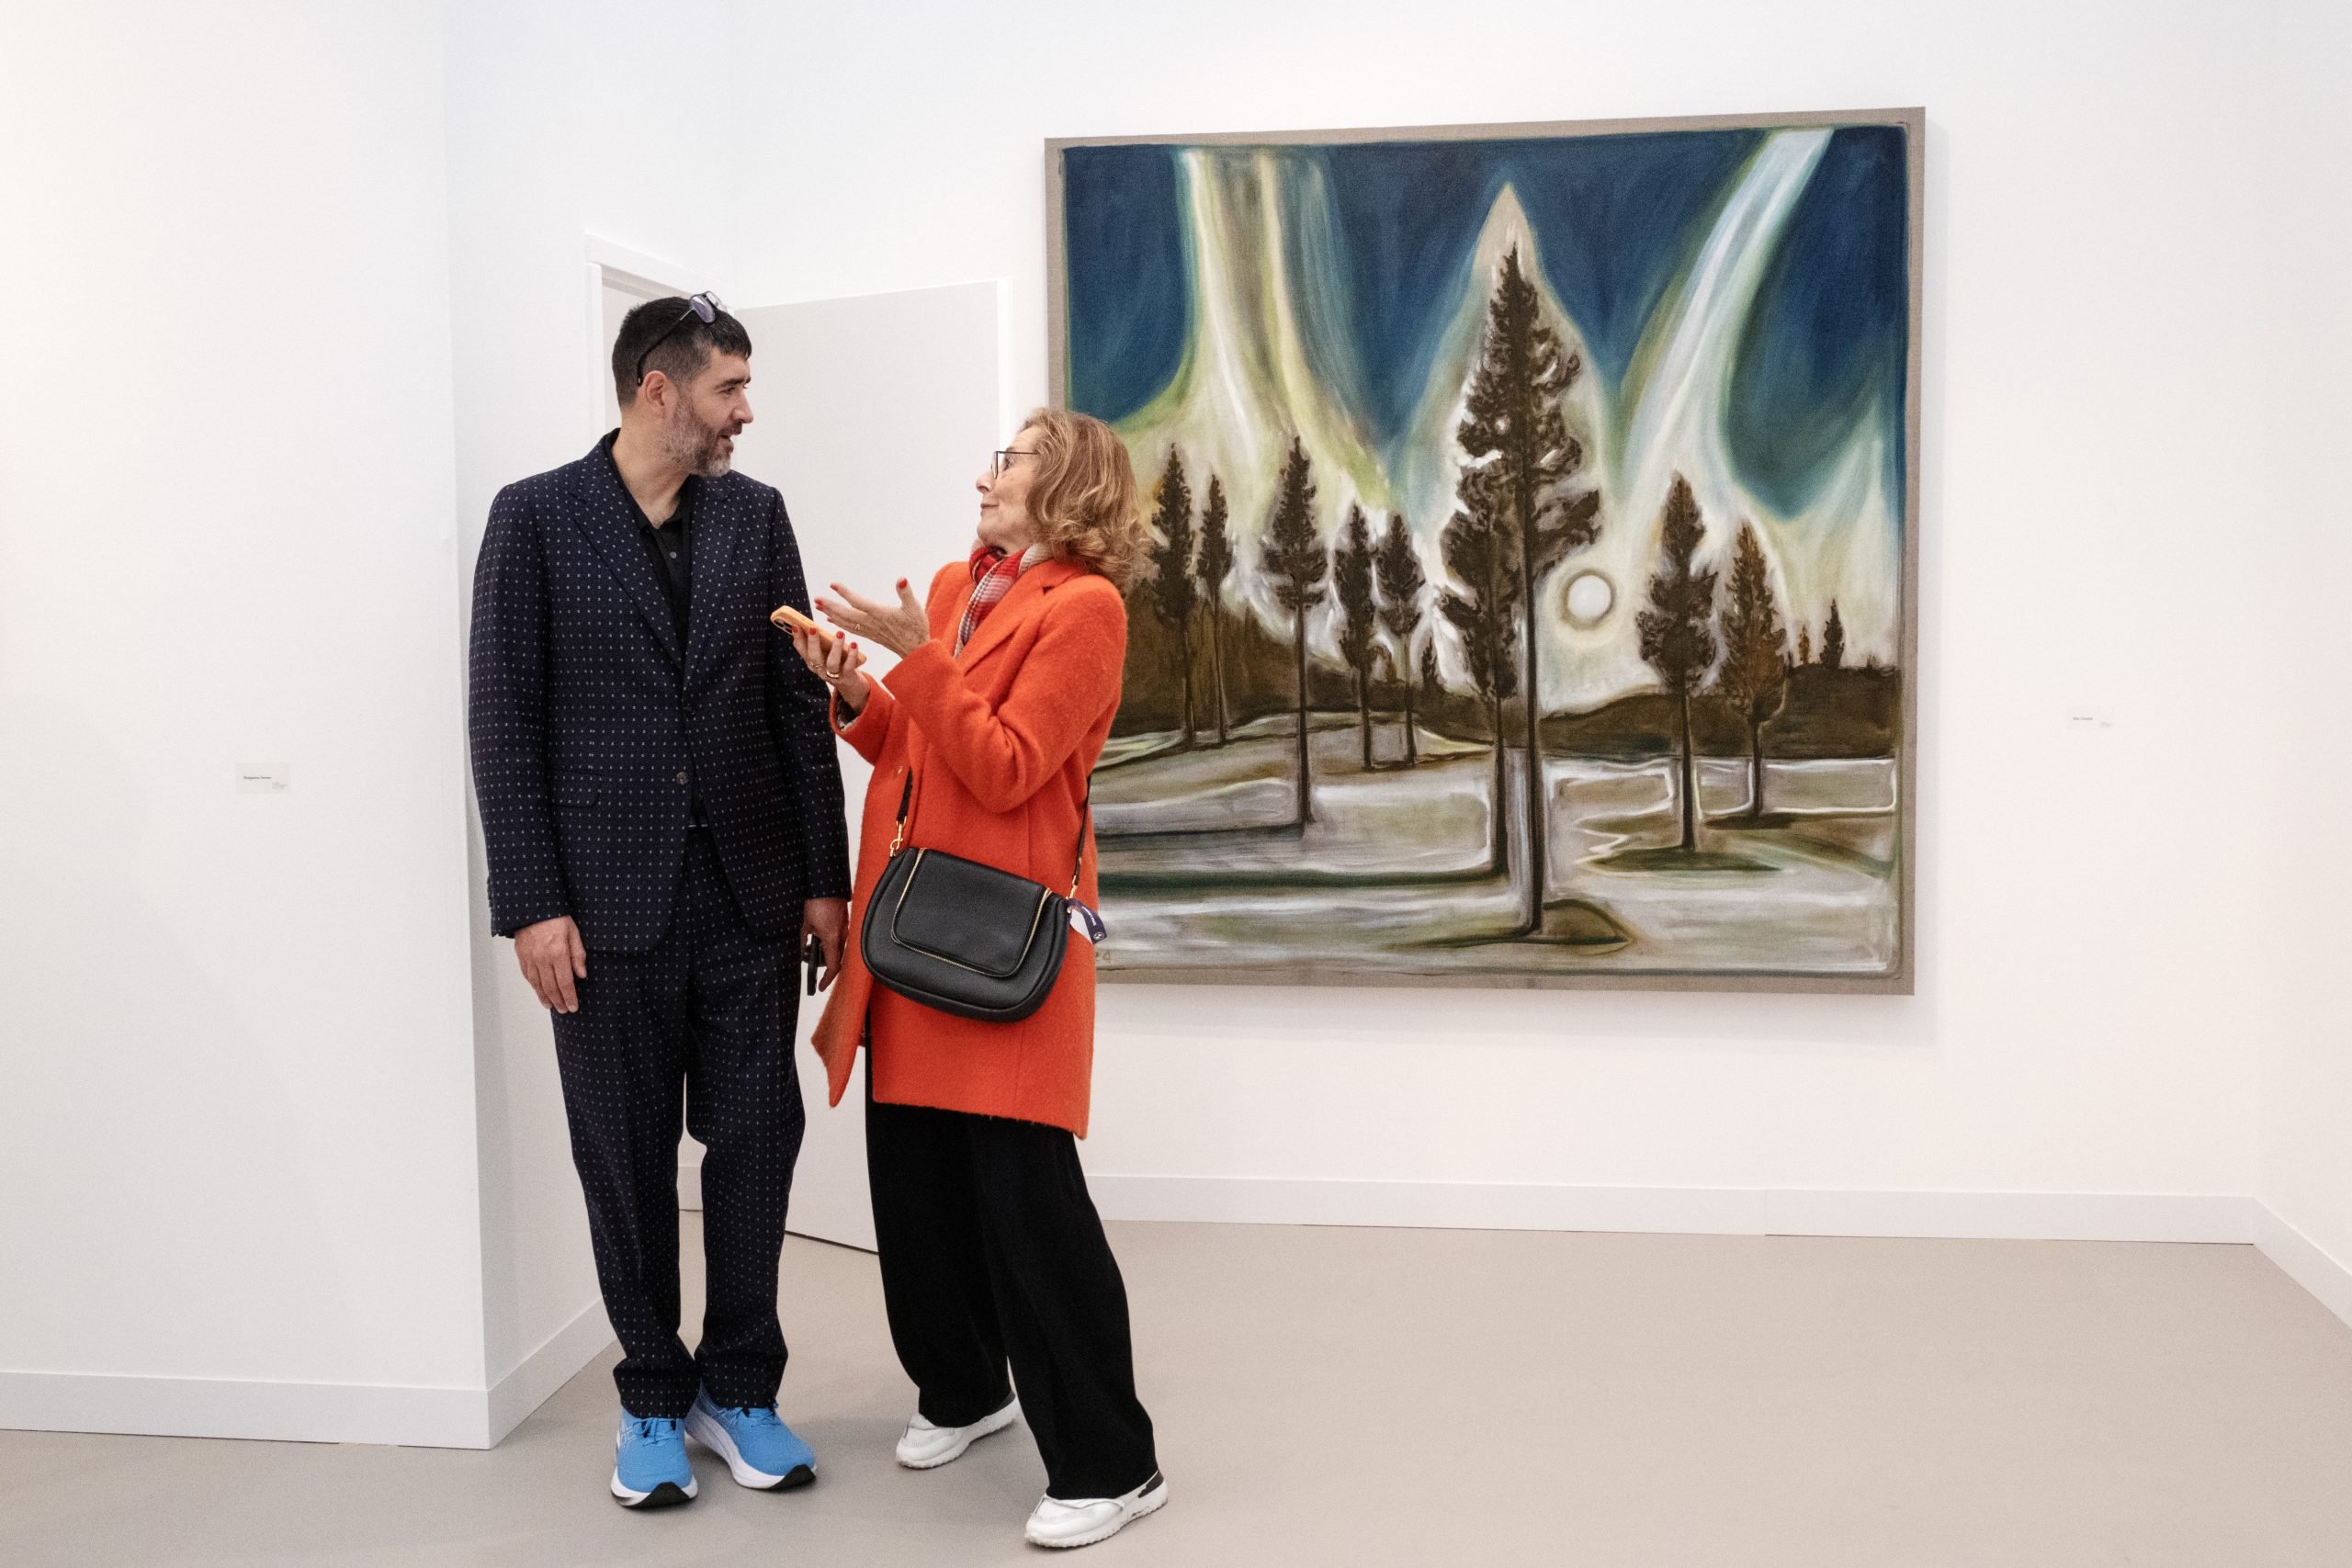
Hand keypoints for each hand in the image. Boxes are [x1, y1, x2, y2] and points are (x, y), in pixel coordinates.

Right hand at [515, 916, 586, 1012]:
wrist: (533, 906)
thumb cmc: (556, 917)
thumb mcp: (574, 933)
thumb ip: (578, 955)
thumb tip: (582, 975)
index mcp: (558, 953)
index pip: (565, 982)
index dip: (569, 997)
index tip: (573, 1007)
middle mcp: (542, 959)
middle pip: (551, 987)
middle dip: (558, 1001)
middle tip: (563, 1010)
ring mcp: (530, 958)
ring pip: (537, 984)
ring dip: (544, 997)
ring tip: (550, 1006)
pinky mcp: (522, 955)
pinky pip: (527, 975)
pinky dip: (534, 986)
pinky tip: (538, 991)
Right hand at [791, 624, 869, 711]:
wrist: (851, 685)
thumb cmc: (836, 663)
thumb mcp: (825, 654)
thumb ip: (819, 642)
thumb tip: (811, 625)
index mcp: (812, 662)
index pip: (802, 650)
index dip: (798, 638)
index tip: (795, 625)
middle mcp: (820, 670)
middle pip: (814, 657)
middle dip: (812, 642)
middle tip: (813, 627)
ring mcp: (833, 675)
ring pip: (832, 662)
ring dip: (836, 647)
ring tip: (840, 633)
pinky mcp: (847, 677)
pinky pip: (849, 666)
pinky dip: (852, 655)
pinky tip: (854, 644)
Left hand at [801, 898, 847, 991]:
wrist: (826, 883)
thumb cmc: (816, 901)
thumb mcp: (804, 925)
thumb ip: (802, 942)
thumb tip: (799, 955)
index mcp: (832, 939)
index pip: (833, 967)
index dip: (826, 979)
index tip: (820, 986)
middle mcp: (841, 935)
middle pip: (835, 959)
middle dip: (821, 963)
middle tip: (807, 959)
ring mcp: (844, 928)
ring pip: (836, 948)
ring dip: (823, 951)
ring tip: (808, 943)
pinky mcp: (843, 921)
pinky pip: (837, 938)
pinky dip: (827, 942)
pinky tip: (815, 934)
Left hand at [815, 578, 929, 657]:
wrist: (916, 650)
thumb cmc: (917, 627)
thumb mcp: (915, 608)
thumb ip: (906, 593)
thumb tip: (902, 578)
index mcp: (880, 614)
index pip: (858, 602)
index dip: (845, 593)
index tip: (832, 585)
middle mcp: (872, 623)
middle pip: (847, 614)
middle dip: (831, 606)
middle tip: (816, 599)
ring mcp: (869, 630)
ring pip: (846, 622)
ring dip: (831, 614)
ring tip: (819, 606)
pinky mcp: (870, 635)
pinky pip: (850, 629)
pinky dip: (839, 623)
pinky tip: (831, 619)